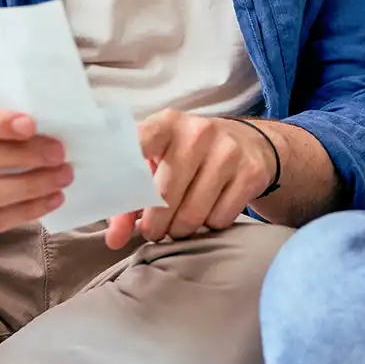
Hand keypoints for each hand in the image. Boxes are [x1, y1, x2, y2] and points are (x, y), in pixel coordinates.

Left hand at [104, 110, 277, 247]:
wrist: (250, 142)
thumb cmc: (189, 154)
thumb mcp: (158, 162)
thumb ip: (130, 198)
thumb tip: (114, 240)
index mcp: (167, 123)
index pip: (138, 144)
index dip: (123, 173)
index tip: (116, 197)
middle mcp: (198, 132)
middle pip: (165, 196)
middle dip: (154, 225)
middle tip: (154, 230)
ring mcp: (228, 151)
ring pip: (193, 215)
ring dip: (181, 230)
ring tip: (179, 224)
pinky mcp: (251, 173)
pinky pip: (220, 219)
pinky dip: (210, 225)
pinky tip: (208, 212)